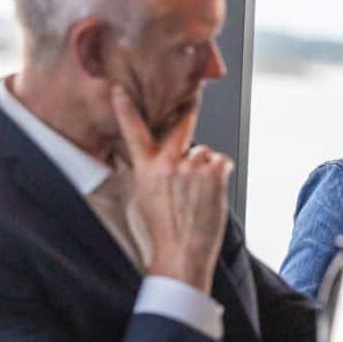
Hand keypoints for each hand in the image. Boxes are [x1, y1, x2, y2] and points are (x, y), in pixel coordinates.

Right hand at [112, 86, 232, 293]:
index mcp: (146, 169)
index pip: (133, 133)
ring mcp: (192, 167)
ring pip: (206, 152)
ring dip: (207, 166)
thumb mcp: (147, 195)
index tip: (120, 89)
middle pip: (181, 126)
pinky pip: (222, 161)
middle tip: (196, 93)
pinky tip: (213, 192)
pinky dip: (221, 174)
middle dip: (189, 107)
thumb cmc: (165, 229)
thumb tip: (164, 155)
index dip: (126, 109)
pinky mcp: (214, 173)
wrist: (183, 252)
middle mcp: (168, 164)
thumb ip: (155, 170)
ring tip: (200, 192)